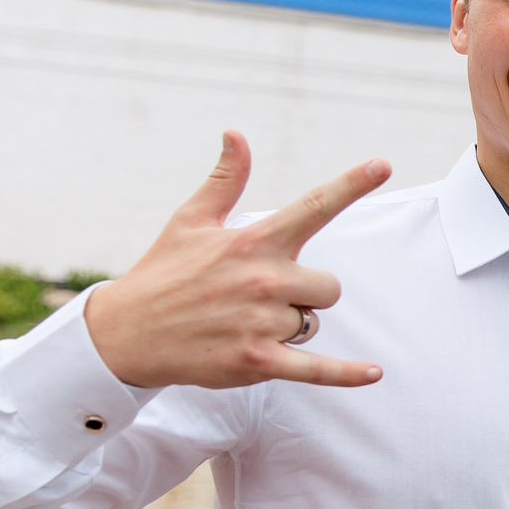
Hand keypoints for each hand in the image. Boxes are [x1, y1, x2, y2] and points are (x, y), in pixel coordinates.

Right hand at [84, 133, 390, 390]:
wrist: (126, 334)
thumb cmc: (163, 272)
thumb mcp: (191, 220)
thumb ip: (226, 181)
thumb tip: (236, 134)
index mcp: (253, 241)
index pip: (313, 206)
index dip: (351, 184)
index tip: (382, 164)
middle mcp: (264, 279)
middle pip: (329, 286)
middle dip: (307, 293)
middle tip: (262, 298)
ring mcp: (262, 322)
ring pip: (314, 323)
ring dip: (292, 326)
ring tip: (246, 324)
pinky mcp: (257, 361)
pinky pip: (316, 368)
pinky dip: (346, 374)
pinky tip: (373, 373)